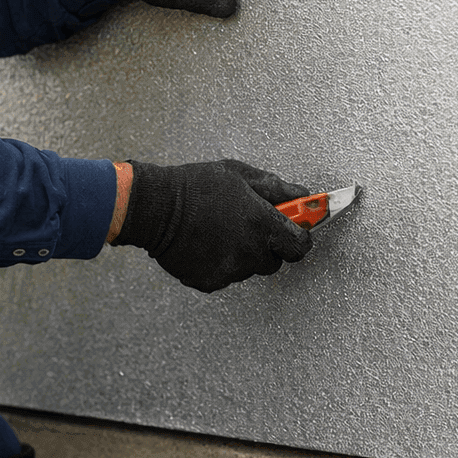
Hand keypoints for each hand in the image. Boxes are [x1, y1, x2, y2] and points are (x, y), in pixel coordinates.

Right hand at [111, 159, 313, 292]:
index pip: (300, 245)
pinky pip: (225, 276)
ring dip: (242, 254)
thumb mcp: (240, 175)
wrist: (154, 207)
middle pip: (275, 260)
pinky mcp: (210, 282)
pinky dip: (220, 264)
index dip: (298, 238)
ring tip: (220, 231)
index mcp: (260, 223)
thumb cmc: (195, 186)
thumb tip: (304, 195)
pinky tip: (206, 244)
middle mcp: (249, 251)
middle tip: (247, 227)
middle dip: (267, 245)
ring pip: (249, 269)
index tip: (294, 230)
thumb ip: (277, 188)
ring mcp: (229, 270)